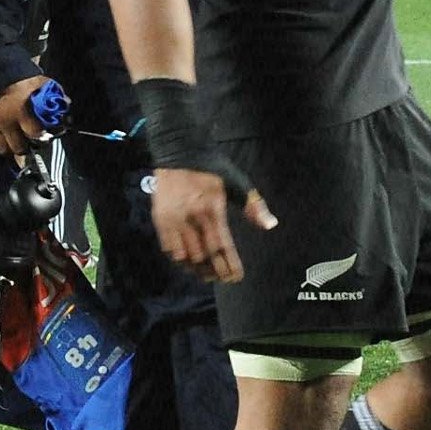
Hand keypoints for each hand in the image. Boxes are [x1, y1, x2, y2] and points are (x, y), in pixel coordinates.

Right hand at [0, 75, 51, 158]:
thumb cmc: (17, 77)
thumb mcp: (38, 81)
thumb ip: (52, 92)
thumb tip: (66, 103)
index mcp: (22, 112)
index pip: (35, 134)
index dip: (42, 137)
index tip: (46, 136)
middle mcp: (8, 123)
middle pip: (19, 148)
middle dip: (27, 147)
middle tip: (31, 142)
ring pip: (3, 149)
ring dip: (11, 148)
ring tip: (16, 143)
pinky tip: (4, 138)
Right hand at [152, 167, 272, 284]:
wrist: (178, 150)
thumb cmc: (212, 168)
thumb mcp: (237, 182)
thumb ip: (253, 206)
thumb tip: (270, 225)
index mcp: (213, 209)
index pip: (222, 246)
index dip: (229, 265)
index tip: (236, 278)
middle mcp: (192, 217)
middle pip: (203, 256)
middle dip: (215, 271)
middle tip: (223, 278)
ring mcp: (173, 219)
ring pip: (185, 256)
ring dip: (197, 269)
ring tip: (207, 274)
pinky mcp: (160, 219)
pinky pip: (169, 249)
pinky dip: (180, 259)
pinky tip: (189, 262)